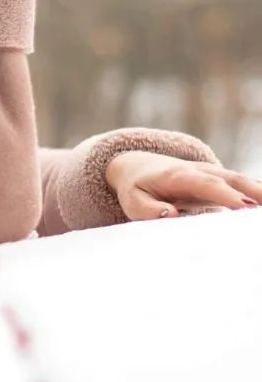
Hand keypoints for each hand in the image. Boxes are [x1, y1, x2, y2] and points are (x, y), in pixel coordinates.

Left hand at [105, 151, 261, 219]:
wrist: (138, 167)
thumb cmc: (136, 188)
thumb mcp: (133, 201)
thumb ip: (148, 209)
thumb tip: (169, 215)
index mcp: (179, 176)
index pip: (206, 184)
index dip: (226, 195)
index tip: (244, 207)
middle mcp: (200, 171)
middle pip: (232, 180)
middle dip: (253, 193)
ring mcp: (213, 174)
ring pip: (242, 181)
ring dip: (260, 193)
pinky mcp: (220, 181)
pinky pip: (243, 186)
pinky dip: (257, 195)